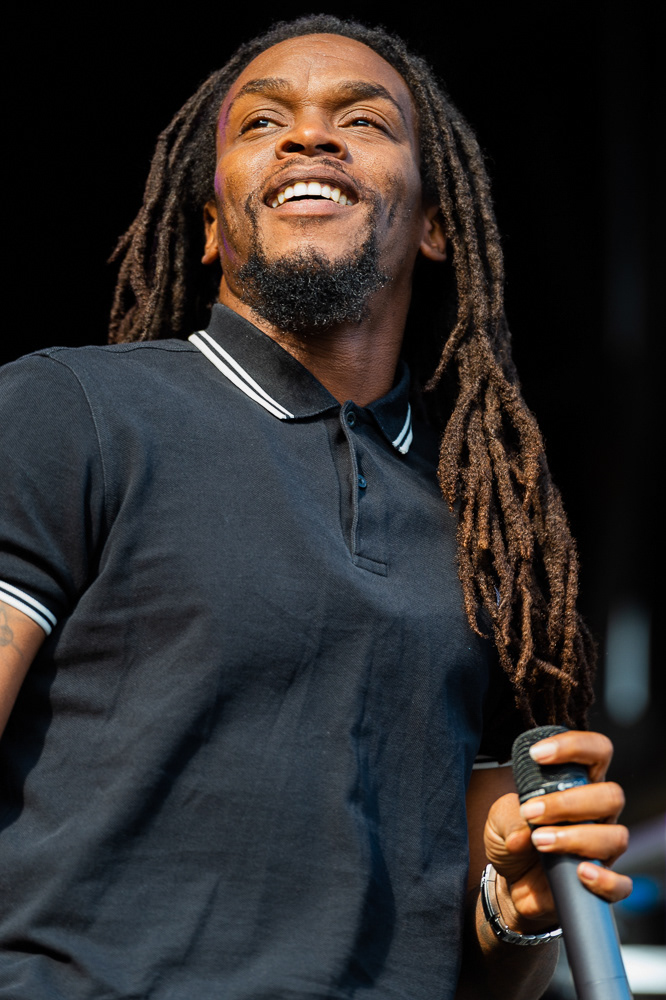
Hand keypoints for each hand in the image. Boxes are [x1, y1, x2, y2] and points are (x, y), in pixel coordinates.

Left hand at [483, 730, 631, 930]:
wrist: (512, 883)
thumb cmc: (513, 839)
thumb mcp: (499, 820)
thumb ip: (509, 819)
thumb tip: (522, 835)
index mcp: (579, 785)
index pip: (596, 751)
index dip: (574, 746)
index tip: (537, 755)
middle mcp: (598, 814)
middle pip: (611, 795)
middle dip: (569, 802)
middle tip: (531, 812)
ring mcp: (604, 849)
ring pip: (616, 836)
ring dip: (576, 837)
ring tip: (539, 842)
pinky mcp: (602, 884)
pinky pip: (621, 885)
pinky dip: (605, 880)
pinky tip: (580, 873)